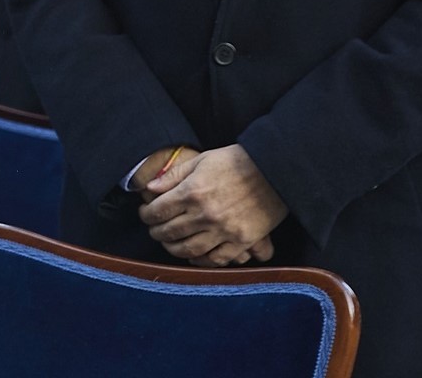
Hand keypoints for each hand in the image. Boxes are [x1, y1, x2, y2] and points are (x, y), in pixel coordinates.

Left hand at [140, 144, 288, 266]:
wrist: (275, 170)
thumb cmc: (236, 161)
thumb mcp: (201, 160)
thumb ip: (173, 176)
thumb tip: (149, 189)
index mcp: (193, 192)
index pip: (158, 211)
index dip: (146, 214)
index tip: (145, 213)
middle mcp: (205, 214)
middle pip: (170, 232)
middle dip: (156, 232)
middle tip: (154, 229)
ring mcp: (224, 230)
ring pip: (189, 249)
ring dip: (173, 249)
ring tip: (170, 243)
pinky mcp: (242, 240)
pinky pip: (217, 259)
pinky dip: (202, 261)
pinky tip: (194, 256)